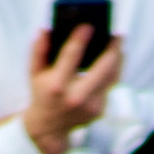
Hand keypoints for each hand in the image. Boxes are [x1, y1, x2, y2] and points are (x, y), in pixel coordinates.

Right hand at [24, 23, 123, 153]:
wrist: (49, 128)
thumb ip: (38, 50)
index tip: (88, 25)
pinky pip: (110, 86)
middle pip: (102, 68)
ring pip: (111, 77)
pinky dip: (114, 70)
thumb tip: (46, 29)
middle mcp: (76, 97)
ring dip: (118, 58)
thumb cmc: (42, 93)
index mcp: (57, 85)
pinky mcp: (99, 110)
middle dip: (111, 49)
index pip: (71, 57)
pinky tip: (115, 58)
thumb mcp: (34, 72)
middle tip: (116, 34)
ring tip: (119, 43)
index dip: (80, 39)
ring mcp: (90, 106)